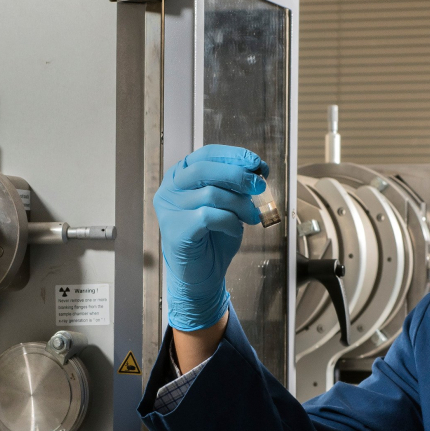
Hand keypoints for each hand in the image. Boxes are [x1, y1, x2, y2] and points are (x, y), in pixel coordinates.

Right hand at [154, 145, 267, 331]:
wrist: (202, 275)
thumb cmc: (214, 237)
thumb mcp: (229, 204)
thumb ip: (237, 186)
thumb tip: (259, 168)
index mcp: (180, 176)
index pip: (206, 155)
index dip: (234, 155)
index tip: (258, 163)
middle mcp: (170, 189)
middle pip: (204, 169)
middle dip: (237, 175)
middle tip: (260, 186)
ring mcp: (169, 209)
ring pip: (210, 194)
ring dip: (240, 204)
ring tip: (252, 216)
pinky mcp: (175, 230)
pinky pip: (209, 216)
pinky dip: (230, 221)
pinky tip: (235, 230)